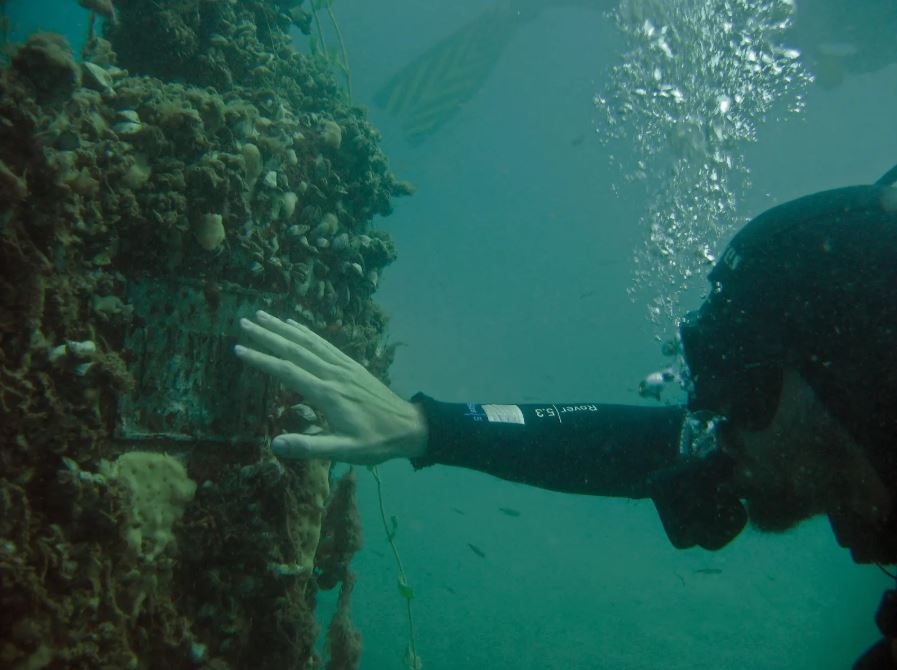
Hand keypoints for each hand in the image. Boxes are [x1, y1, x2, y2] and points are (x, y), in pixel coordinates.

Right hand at [235, 311, 427, 463]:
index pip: (288, 372)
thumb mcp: (344, 451)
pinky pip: (325, 344)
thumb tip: (274, 444)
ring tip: (263, 315)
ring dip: (284, 328)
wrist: (410, 426)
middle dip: (268, 336)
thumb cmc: (376, 442)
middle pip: (295, 350)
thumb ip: (310, 447)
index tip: (239, 349)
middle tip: (244, 323)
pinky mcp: (352, 365)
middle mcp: (333, 374)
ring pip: (309, 342)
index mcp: (328, 394)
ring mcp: (344, 367)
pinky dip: (307, 332)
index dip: (262, 360)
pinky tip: (295, 325)